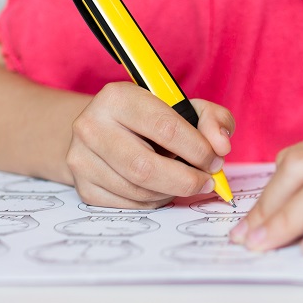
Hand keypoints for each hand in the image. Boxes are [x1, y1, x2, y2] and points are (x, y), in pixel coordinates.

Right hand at [65, 81, 232, 209]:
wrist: (104, 129)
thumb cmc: (150, 118)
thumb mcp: (184, 107)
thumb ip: (213, 119)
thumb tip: (221, 145)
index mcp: (118, 97)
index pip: (165, 128)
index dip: (197, 149)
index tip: (215, 160)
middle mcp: (92, 126)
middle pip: (145, 167)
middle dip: (186, 180)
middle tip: (206, 182)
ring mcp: (82, 158)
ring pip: (138, 191)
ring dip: (171, 192)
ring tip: (183, 181)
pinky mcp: (83, 186)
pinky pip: (127, 205)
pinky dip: (153, 202)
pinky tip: (161, 188)